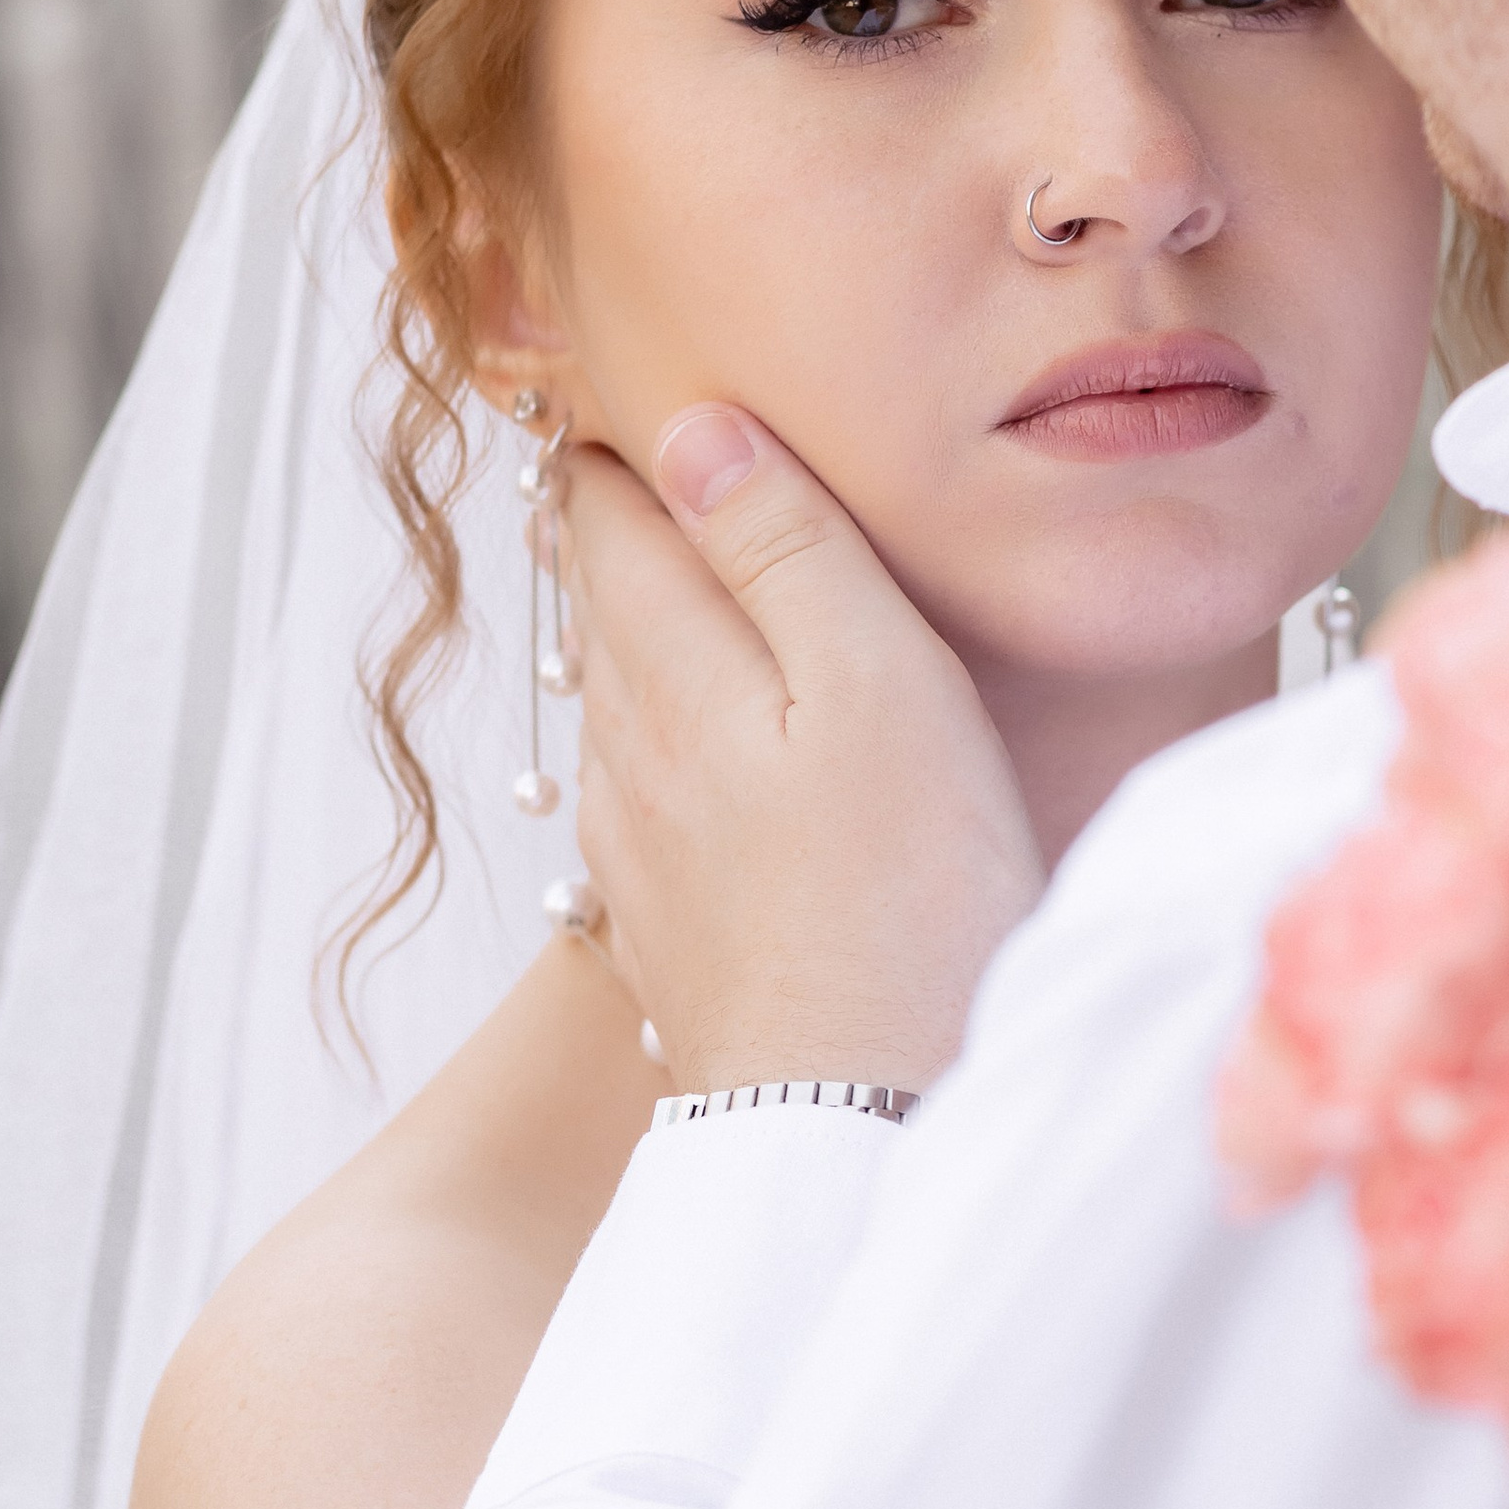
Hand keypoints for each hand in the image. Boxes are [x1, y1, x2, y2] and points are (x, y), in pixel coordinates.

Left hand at [561, 412, 1042, 1094]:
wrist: (864, 1122)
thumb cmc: (905, 896)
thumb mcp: (875, 680)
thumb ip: (786, 545)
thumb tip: (697, 427)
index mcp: (670, 670)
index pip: (610, 514)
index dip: (629, 442)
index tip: (652, 386)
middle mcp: (624, 756)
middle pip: (603, 605)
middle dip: (627, 528)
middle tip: (653, 456)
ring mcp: (638, 856)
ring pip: (618, 706)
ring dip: (645, 635)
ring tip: (686, 583)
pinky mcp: (675, 937)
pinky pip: (646, 801)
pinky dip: (670, 743)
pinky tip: (709, 760)